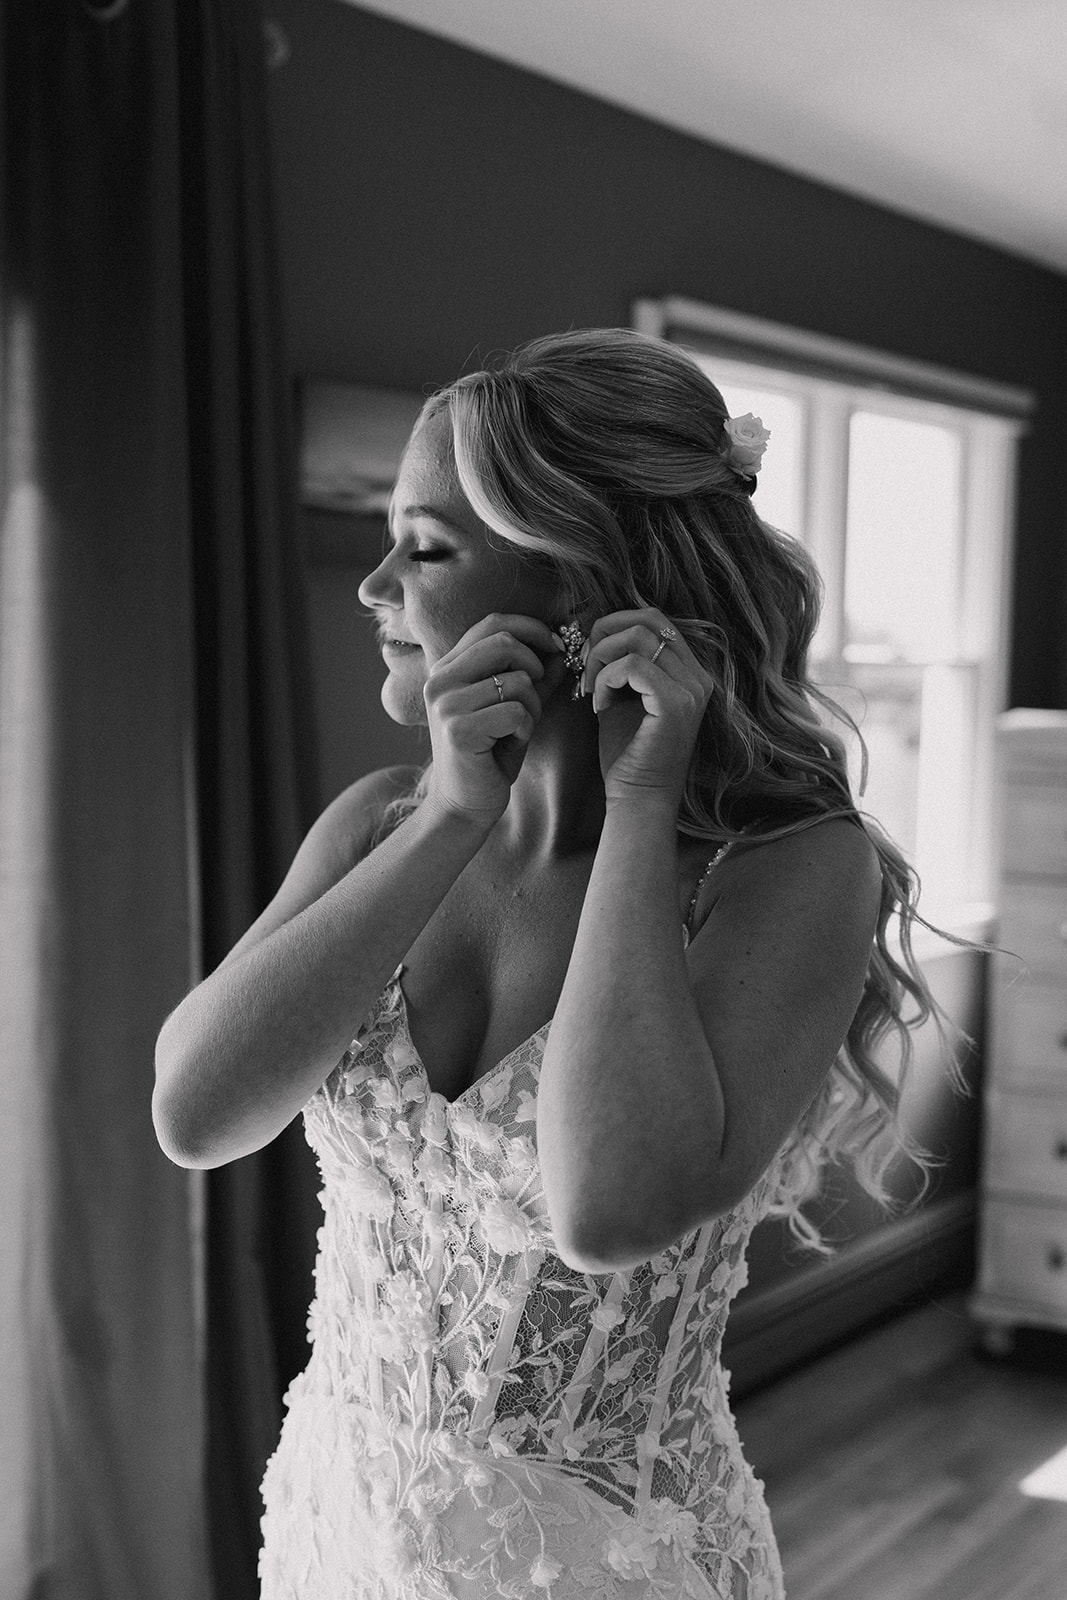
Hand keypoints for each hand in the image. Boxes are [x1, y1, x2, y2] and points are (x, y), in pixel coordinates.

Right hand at [422, 613, 568, 825]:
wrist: (464, 804)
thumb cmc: (489, 754)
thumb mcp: (513, 708)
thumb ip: (534, 678)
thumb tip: (563, 648)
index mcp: (447, 667)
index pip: (492, 623)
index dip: (531, 627)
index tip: (556, 645)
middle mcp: (439, 680)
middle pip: (504, 643)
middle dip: (535, 666)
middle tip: (538, 693)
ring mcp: (445, 704)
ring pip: (515, 681)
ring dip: (532, 705)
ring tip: (519, 727)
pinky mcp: (458, 730)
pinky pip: (515, 712)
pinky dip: (526, 728)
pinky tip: (512, 743)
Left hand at [583, 609, 713, 807]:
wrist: (638, 799)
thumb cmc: (627, 754)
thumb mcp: (623, 697)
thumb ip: (618, 664)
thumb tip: (594, 632)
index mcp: (690, 673)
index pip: (655, 619)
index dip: (615, 625)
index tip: (590, 656)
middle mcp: (699, 677)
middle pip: (648, 618)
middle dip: (605, 632)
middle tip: (585, 665)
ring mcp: (691, 689)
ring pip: (638, 638)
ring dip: (601, 658)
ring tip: (592, 690)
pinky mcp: (676, 704)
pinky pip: (631, 666)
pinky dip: (605, 679)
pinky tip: (600, 706)